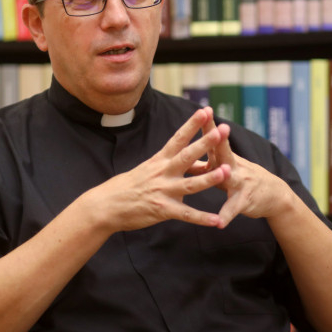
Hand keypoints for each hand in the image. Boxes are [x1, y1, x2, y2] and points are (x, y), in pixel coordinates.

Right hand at [85, 107, 231, 231]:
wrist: (105, 206)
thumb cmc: (127, 187)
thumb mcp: (147, 169)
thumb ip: (169, 164)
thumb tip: (186, 157)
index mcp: (159, 161)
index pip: (178, 138)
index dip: (192, 124)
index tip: (205, 111)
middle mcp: (163, 173)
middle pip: (187, 155)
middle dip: (206, 143)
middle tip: (222, 131)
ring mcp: (163, 192)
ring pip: (190, 184)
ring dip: (209, 178)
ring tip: (226, 171)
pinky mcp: (163, 210)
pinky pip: (186, 215)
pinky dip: (201, 219)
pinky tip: (216, 220)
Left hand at [198, 114, 293, 226]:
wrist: (273, 194)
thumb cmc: (242, 178)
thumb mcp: (226, 166)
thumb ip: (206, 160)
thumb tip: (184, 152)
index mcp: (225, 157)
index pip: (215, 138)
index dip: (209, 125)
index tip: (203, 110)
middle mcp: (234, 166)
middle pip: (225, 152)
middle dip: (220, 140)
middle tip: (218, 129)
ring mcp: (241, 182)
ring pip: (231, 178)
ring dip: (226, 175)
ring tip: (223, 173)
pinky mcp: (245, 201)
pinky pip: (234, 208)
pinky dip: (227, 215)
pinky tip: (219, 223)